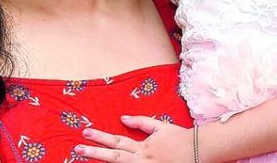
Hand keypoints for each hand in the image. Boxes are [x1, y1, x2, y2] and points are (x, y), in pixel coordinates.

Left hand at [74, 115, 194, 161]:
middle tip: (77, 149)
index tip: (85, 133)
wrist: (198, 152)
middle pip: (114, 157)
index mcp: (143, 146)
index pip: (117, 141)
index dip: (101, 138)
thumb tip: (122, 118)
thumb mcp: (160, 126)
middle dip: (95, 153)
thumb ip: (141, 122)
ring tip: (85, 159)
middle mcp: (142, 160)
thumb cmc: (179, 138)